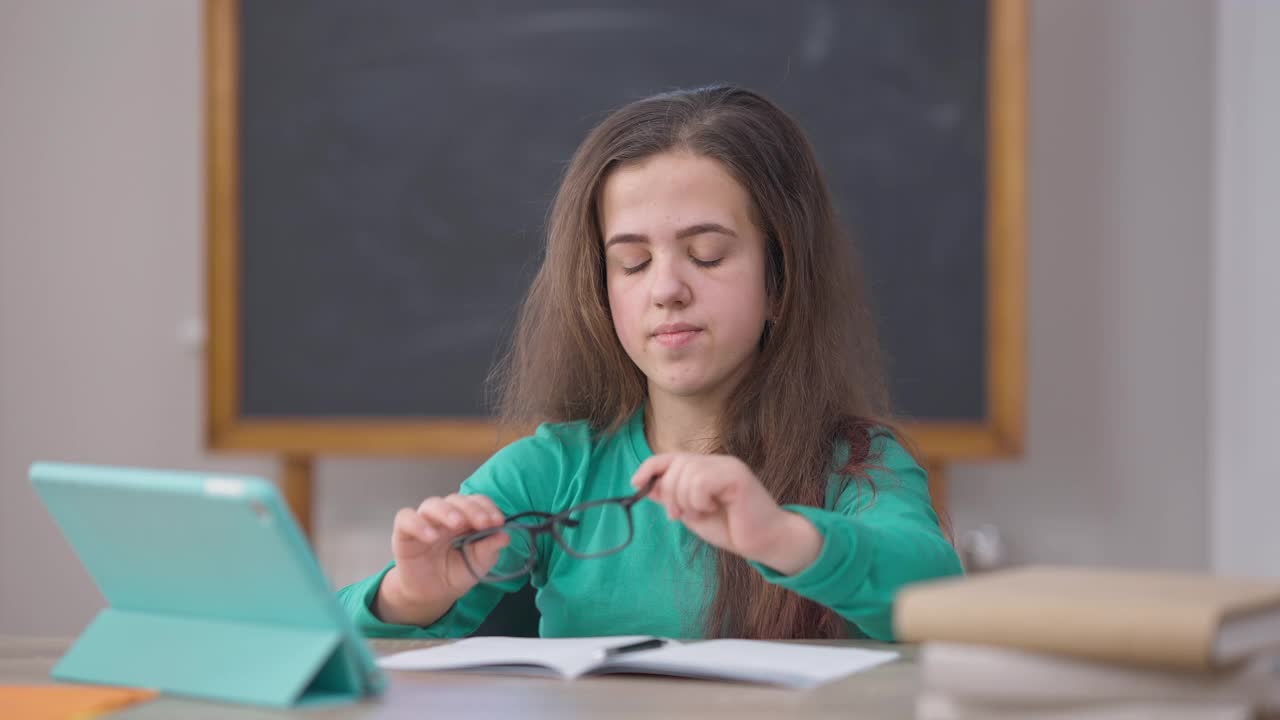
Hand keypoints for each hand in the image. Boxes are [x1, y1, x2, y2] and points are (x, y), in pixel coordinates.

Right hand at [374, 493, 510, 625]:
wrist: (432, 594)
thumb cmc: (456, 573)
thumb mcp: (478, 564)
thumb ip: (490, 549)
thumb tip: (505, 535)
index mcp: (466, 519)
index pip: (476, 502)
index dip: (487, 508)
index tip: (498, 521)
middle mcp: (445, 516)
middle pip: (456, 500)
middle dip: (472, 509)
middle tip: (483, 522)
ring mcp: (424, 522)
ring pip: (432, 504)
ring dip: (446, 511)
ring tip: (457, 524)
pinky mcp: (404, 533)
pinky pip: (406, 519)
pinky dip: (418, 523)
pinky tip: (431, 536)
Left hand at [630, 454, 821, 573]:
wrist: (765, 542)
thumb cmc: (732, 529)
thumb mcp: (693, 513)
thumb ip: (673, 499)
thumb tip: (648, 486)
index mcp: (706, 468)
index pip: (670, 457)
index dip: (649, 467)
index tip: (635, 484)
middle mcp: (716, 461)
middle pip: (675, 465)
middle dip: (669, 492)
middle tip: (679, 514)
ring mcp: (727, 466)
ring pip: (687, 473)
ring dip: (686, 500)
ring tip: (702, 513)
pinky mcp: (736, 476)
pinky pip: (701, 481)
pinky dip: (699, 500)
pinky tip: (713, 508)